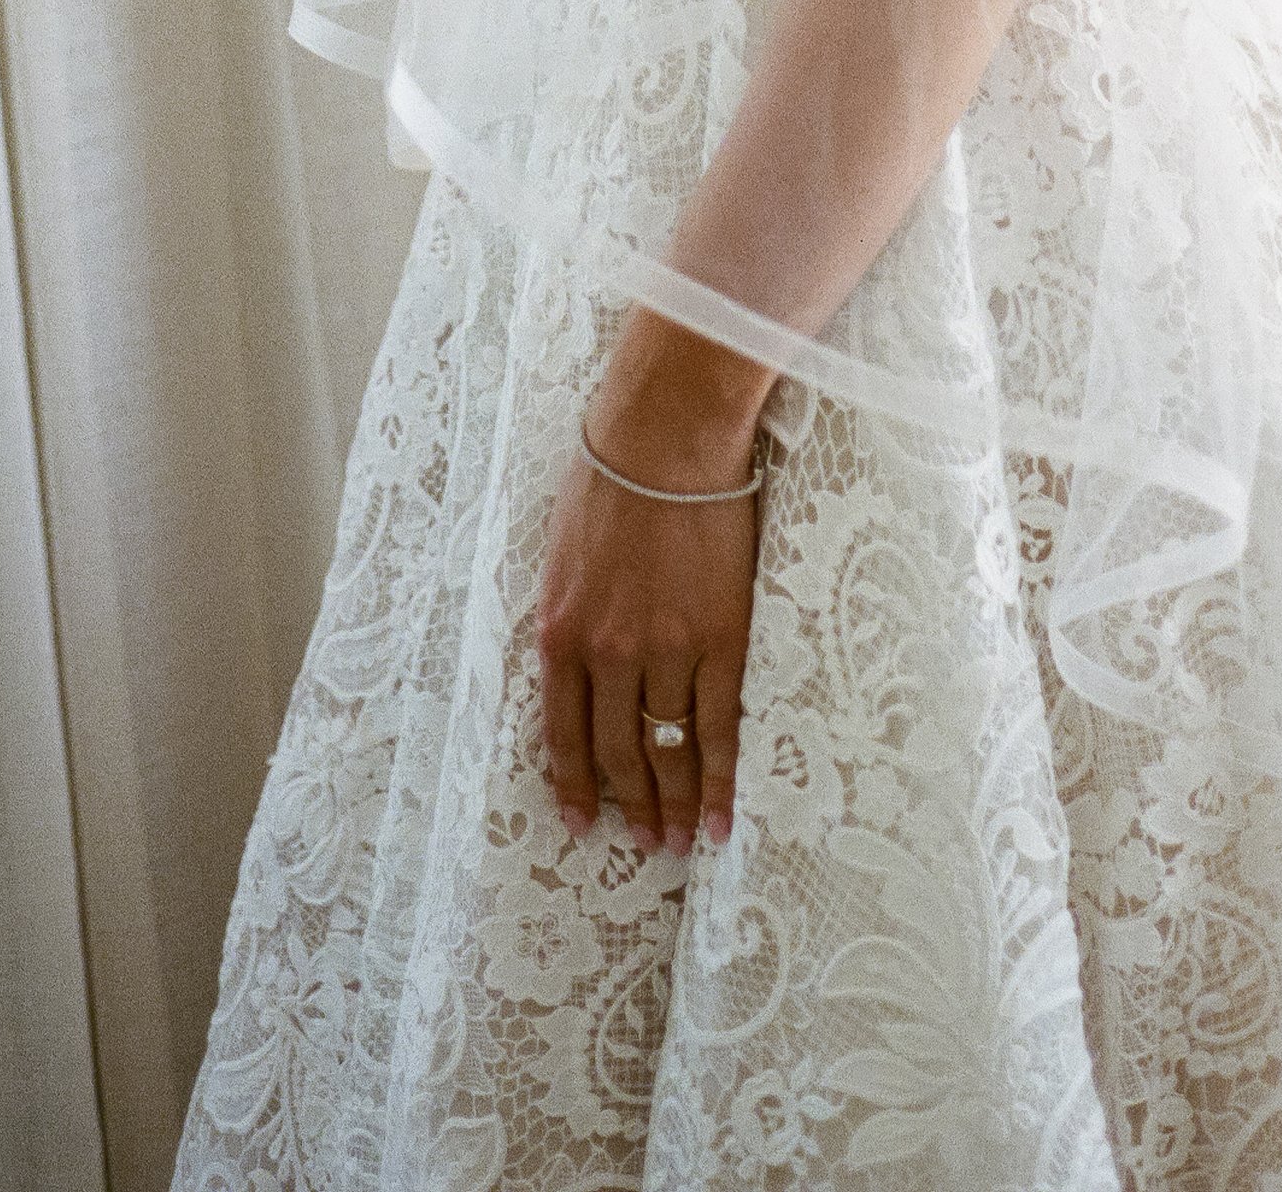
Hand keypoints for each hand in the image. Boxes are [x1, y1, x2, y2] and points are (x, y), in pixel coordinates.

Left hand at [536, 313, 771, 856]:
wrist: (666, 434)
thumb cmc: (610, 478)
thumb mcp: (562, 553)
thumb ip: (568, 615)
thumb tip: (575, 661)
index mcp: (559, 632)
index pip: (564, 733)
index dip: (575, 786)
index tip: (582, 826)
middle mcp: (606, 654)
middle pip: (618, 753)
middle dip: (630, 806)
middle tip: (644, 845)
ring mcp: (664, 651)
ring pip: (667, 750)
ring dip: (674, 805)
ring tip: (682, 844)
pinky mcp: (718, 638)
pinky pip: (718, 727)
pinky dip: (719, 780)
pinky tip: (722, 818)